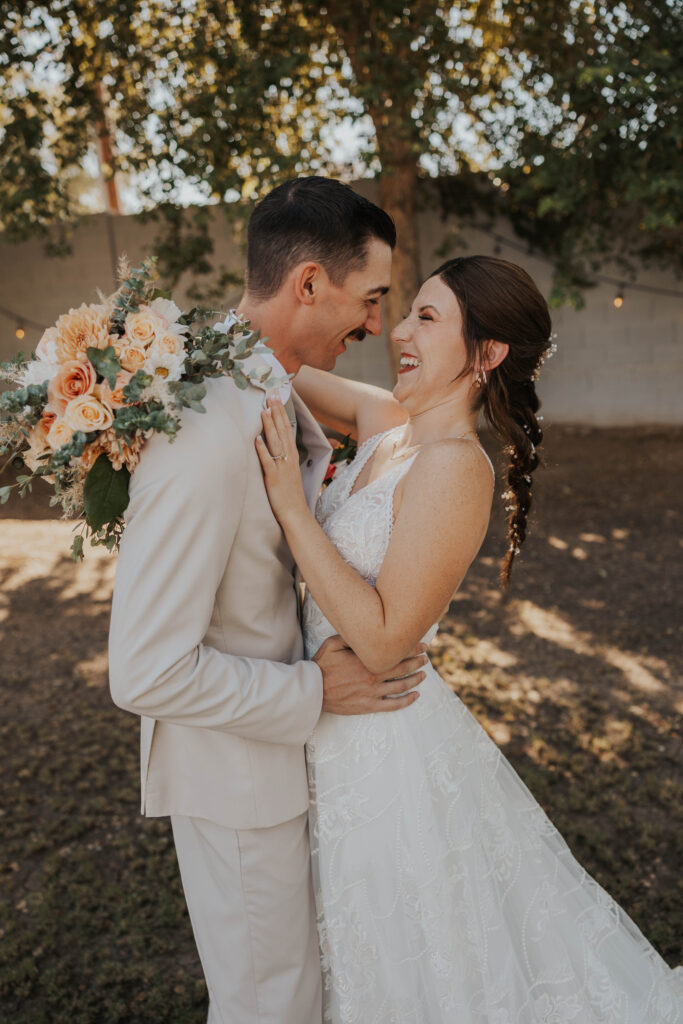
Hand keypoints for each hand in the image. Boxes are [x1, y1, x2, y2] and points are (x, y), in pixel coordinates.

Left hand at [255, 398, 307, 524]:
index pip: (287, 429)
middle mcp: (288, 458)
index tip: (277, 399)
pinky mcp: (273, 478)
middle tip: (272, 395)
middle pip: (283, 431)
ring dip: (270, 426)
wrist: (296, 514)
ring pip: (276, 442)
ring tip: (264, 410)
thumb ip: (282, 458)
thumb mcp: (289, 472)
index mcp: (292, 456)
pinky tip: (256, 438)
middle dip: (277, 412)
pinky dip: (262, 449)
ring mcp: (281, 467)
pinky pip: (267, 461)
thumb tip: (273, 446)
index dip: (282, 414)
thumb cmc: (290, 495)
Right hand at [313, 634, 427, 714]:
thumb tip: (364, 630)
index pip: (396, 653)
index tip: (421, 646)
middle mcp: (373, 677)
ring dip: (415, 680)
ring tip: (423, 675)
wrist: (312, 691)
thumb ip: (350, 637)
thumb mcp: (332, 644)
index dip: (411, 649)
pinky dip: (407, 701)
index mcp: (366, 661)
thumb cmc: (321, 666)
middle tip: (425, 658)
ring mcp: (372, 693)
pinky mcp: (368, 706)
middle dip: (417, 662)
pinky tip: (415, 696)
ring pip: (401, 686)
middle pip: (402, 669)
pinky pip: (392, 705)